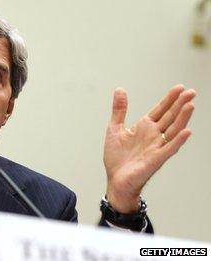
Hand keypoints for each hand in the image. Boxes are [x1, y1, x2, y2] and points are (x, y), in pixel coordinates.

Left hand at [103, 85, 194, 212]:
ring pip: (173, 130)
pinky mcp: (156, 160)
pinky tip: (186, 131)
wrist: (115, 180)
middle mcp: (153, 136)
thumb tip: (120, 90)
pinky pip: (169, 149)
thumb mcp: (114, 129)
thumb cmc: (117, 158)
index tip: (179, 87)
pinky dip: (177, 141)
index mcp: (144, 127)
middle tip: (191, 91)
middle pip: (170, 117)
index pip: (160, 110)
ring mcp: (156, 147)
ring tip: (190, 105)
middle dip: (180, 104)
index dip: (169, 99)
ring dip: (182, 118)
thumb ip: (119, 110)